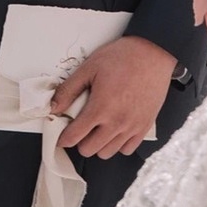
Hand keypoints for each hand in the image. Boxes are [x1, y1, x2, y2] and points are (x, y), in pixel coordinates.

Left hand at [50, 34, 174, 158]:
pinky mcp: (145, 127)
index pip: (75, 137)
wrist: (153, 53)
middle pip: (89, 150)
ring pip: (107, 153)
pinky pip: (127, 150)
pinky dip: (118, 144)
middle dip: (80, 141)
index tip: (62, 135)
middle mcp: (116, 123)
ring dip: (98, 144)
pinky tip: (115, 130)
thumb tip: (53, 108)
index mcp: (100, 108)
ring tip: (98, 128)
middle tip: (81, 127)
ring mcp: (132, 127)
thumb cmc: (121, 57)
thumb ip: (69, 89)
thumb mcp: (90, 67)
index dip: (64, 138)